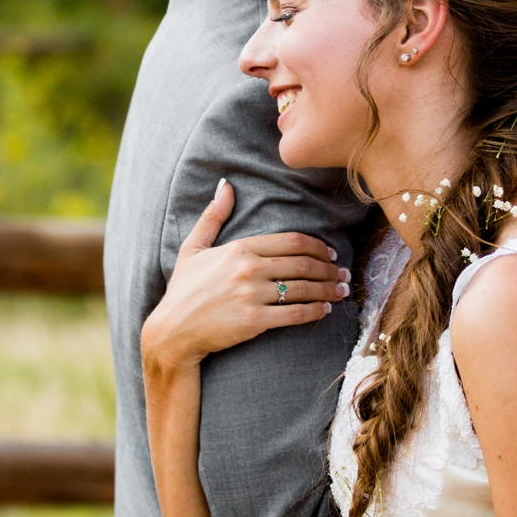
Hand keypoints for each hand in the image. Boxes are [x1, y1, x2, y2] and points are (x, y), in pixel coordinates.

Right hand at [141, 180, 348, 378]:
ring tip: (341, 290)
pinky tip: (325, 310)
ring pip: (305, 288)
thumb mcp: (192, 249)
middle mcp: (248, 268)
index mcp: (238, 248)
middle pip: (304, 264)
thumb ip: (212, 217)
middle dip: (330, 269)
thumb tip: (225, 185)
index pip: (292, 242)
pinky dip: (316, 311)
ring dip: (329, 289)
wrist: (172, 331)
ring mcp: (252, 295)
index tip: (330, 254)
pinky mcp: (255, 321)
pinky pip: (296, 313)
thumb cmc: (183, 290)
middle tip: (343, 273)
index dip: (318, 247)